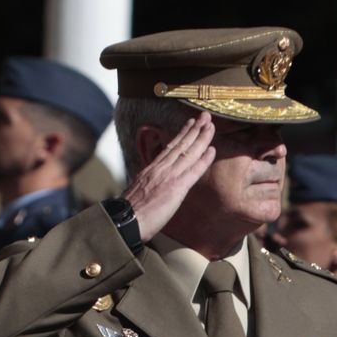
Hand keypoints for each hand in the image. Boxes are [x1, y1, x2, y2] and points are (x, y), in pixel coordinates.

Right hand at [123, 112, 217, 240]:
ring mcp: (168, 177)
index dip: (183, 134)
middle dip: (195, 129)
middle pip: (181, 144)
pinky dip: (203, 160)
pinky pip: (193, 171)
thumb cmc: (130, 213)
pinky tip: (212, 150)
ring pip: (188, 153)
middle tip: (206, 116)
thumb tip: (155, 183)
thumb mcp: (139, 191)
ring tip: (211, 125)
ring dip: (201, 138)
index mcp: (151, 169)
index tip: (191, 123)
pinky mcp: (175, 188)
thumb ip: (150, 183)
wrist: (125, 221)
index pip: (170, 147)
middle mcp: (160, 168)